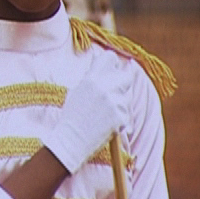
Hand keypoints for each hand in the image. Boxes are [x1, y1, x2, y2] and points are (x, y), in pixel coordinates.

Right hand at [42, 52, 125, 173]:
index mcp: (90, 78)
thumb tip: (102, 64)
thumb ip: (91, 78)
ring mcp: (113, 101)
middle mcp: (103, 87)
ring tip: (106, 114)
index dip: (114, 63)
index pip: (110, 58)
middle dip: (126, 81)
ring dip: (121, 104)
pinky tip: (107, 124)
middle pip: (127, 75)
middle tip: (121, 87)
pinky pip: (126, 114)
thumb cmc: (72, 116)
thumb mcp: (77, 91)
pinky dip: (120, 119)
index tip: (115, 68)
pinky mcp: (120, 116)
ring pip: (128, 97)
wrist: (71, 140)